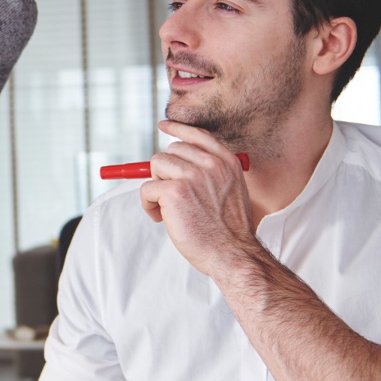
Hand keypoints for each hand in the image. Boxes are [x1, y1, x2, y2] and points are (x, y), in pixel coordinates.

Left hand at [140, 120, 260, 277]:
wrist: (233, 254)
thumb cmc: (228, 230)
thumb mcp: (230, 191)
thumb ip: (211, 174)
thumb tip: (178, 164)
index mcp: (226, 162)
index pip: (197, 135)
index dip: (177, 129)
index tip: (163, 126)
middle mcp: (210, 164)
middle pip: (170, 151)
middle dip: (164, 172)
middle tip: (171, 197)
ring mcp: (192, 176)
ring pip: (156, 166)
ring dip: (156, 188)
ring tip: (167, 210)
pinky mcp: (174, 191)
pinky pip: (147, 188)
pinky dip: (148, 204)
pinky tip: (161, 218)